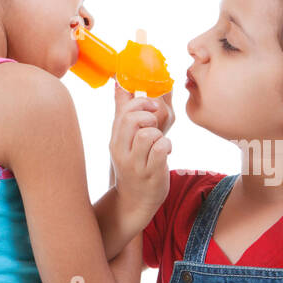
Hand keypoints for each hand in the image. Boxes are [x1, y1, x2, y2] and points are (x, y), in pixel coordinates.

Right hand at [110, 81, 171, 213]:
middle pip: (132, 120)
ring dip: (159, 133)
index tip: (152, 104)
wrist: (134, 200)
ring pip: (147, 134)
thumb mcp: (124, 138)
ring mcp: (135, 163)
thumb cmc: (134, 163)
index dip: (140, 101)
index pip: (123, 111)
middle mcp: (122, 150)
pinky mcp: (151, 174)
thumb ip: (123, 110)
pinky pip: (160, 150)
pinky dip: (166, 146)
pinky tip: (166, 151)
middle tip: (156, 123)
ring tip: (159, 141)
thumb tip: (120, 82)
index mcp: (116, 138)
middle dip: (149, 115)